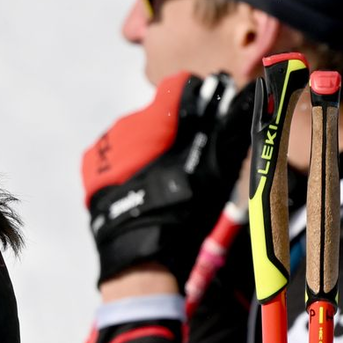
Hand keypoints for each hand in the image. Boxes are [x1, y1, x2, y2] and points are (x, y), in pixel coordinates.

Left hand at [82, 71, 254, 286]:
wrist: (142, 254)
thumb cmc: (185, 213)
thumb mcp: (216, 171)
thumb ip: (230, 130)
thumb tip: (249, 99)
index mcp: (157, 118)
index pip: (182, 88)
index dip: (200, 105)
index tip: (210, 127)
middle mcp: (127, 122)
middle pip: (159, 114)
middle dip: (176, 132)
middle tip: (189, 167)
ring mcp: (106, 145)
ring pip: (138, 135)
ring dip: (153, 150)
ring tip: (164, 184)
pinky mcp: (92, 165)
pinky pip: (118, 154)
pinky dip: (132, 165)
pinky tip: (143, 188)